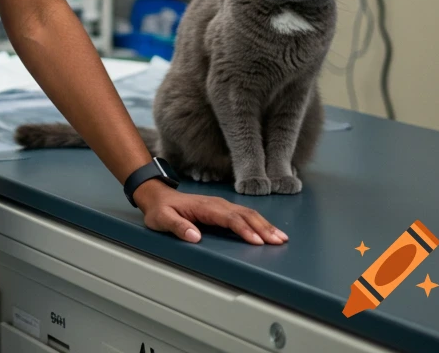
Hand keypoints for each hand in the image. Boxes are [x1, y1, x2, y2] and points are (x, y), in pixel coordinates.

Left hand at [133, 182, 288, 244]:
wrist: (157, 196)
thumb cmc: (160, 209)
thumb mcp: (161, 218)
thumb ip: (177, 226)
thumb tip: (195, 236)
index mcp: (204, 207)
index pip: (229, 218)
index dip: (244, 229)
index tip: (257, 241)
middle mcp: (216, 204)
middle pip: (244, 215)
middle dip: (263, 228)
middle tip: (279, 241)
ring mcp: (221, 206)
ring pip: (248, 214)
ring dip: (265, 225)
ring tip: (281, 238)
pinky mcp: (223, 210)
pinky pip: (244, 215)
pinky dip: (259, 223)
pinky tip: (269, 231)